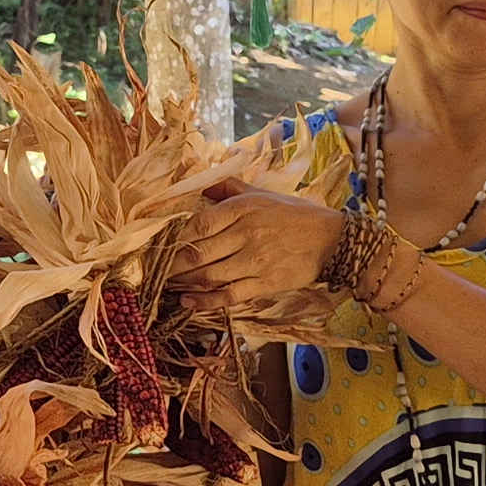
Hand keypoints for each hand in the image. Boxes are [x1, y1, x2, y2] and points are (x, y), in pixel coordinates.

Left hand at [170, 182, 347, 310]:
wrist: (332, 239)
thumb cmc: (294, 215)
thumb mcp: (262, 194)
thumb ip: (228, 189)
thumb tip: (198, 183)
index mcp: (243, 208)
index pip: (199, 222)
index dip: (174, 235)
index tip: (159, 241)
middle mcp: (246, 234)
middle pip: (198, 252)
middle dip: (171, 263)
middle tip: (154, 268)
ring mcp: (255, 261)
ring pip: (209, 275)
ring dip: (183, 282)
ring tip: (166, 284)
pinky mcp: (265, 284)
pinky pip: (229, 295)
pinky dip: (205, 301)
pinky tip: (188, 302)